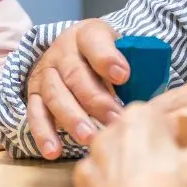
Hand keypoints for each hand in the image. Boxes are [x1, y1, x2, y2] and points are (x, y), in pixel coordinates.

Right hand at [25, 19, 128, 158]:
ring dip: (72, 118)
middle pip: (75, 75)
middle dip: (96, 99)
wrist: (72, 51)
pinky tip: (54, 151)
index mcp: (87, 35)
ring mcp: (45, 74)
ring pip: (55, 96)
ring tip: (89, 138)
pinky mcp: (34, 95)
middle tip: (114, 119)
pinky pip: (35, 114)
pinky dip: (43, 134)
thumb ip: (134, 65)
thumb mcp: (120, 50)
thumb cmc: (104, 57)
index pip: (94, 41)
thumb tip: (152, 94)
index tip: (123, 75)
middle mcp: (62, 52)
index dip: (107, 58)